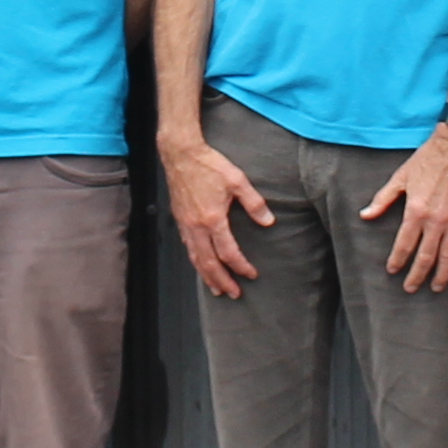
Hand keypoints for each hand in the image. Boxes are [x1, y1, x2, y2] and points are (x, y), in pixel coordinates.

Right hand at [162, 128, 269, 296]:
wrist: (180, 153)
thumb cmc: (209, 164)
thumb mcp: (237, 180)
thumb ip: (254, 203)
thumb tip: (268, 221)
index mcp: (212, 219)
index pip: (228, 252)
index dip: (241, 266)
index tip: (251, 274)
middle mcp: (196, 226)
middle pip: (209, 263)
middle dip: (222, 281)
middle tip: (233, 294)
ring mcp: (185, 225)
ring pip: (196, 258)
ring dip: (207, 276)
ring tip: (216, 289)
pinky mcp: (179, 220)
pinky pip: (188, 248)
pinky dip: (196, 261)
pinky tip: (201, 265)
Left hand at [363, 128, 447, 291]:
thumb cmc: (426, 161)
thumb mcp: (400, 178)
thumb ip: (382, 200)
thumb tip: (365, 215)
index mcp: (416, 212)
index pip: (404, 245)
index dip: (397, 260)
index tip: (392, 271)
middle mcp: (436, 221)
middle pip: (426, 256)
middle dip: (417, 275)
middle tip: (410, 288)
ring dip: (441, 274)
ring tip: (435, 287)